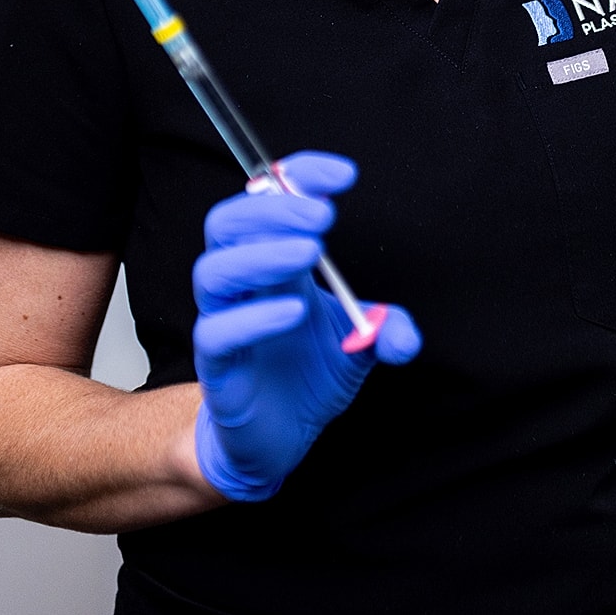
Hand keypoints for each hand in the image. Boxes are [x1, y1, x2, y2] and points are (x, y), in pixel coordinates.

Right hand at [192, 151, 420, 500]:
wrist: (280, 439)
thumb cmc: (308, 376)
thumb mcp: (360, 345)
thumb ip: (387, 330)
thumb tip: (402, 335)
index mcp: (271, 262)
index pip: (267, 200)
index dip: (299, 178)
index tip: (345, 175)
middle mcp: (242, 284)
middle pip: (227, 224)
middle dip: (273, 209)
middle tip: (325, 215)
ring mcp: (224, 322)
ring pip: (213, 271)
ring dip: (262, 252)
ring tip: (310, 251)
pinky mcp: (219, 369)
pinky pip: (219, 333)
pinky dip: (255, 317)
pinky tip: (295, 310)